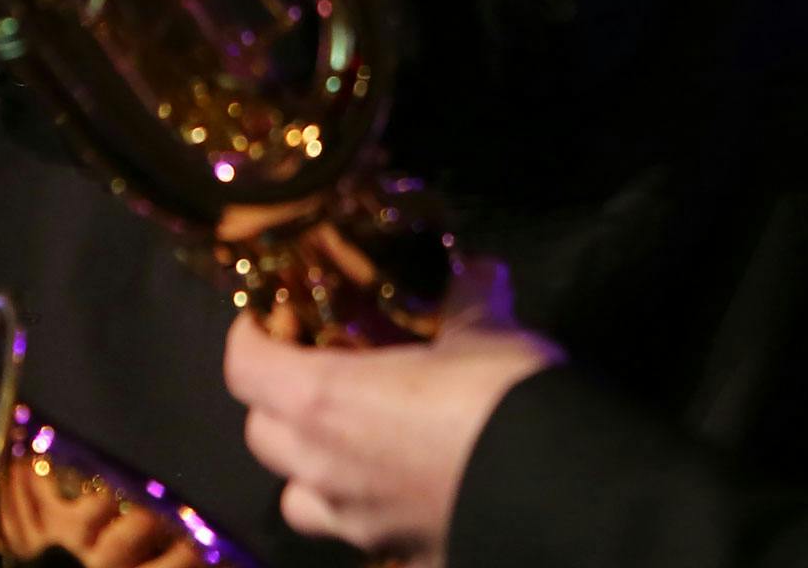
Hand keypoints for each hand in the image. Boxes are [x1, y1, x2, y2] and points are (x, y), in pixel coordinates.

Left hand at [224, 259, 559, 567]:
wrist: (563, 492)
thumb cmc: (499, 397)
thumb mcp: (483, 328)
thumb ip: (463, 297)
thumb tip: (472, 269)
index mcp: (323, 400)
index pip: (243, 367)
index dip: (250, 337)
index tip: (271, 318)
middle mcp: (325, 468)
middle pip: (263, 436)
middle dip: (277, 403)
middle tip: (316, 372)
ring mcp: (361, 523)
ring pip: (301, 498)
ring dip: (311, 468)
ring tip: (352, 441)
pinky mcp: (401, 556)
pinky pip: (363, 534)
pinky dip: (370, 509)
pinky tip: (407, 486)